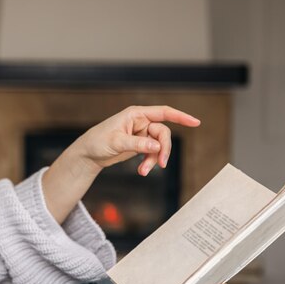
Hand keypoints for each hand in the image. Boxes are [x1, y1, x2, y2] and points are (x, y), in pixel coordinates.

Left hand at [74, 105, 199, 175]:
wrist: (88, 153)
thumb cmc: (98, 141)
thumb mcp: (117, 142)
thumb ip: (137, 143)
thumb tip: (156, 146)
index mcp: (136, 114)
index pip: (163, 112)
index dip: (180, 116)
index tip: (196, 122)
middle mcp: (141, 122)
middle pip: (163, 134)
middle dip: (163, 149)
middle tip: (161, 164)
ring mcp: (141, 134)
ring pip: (158, 146)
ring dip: (154, 159)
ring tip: (144, 171)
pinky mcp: (140, 145)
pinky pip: (152, 153)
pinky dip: (149, 162)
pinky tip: (142, 170)